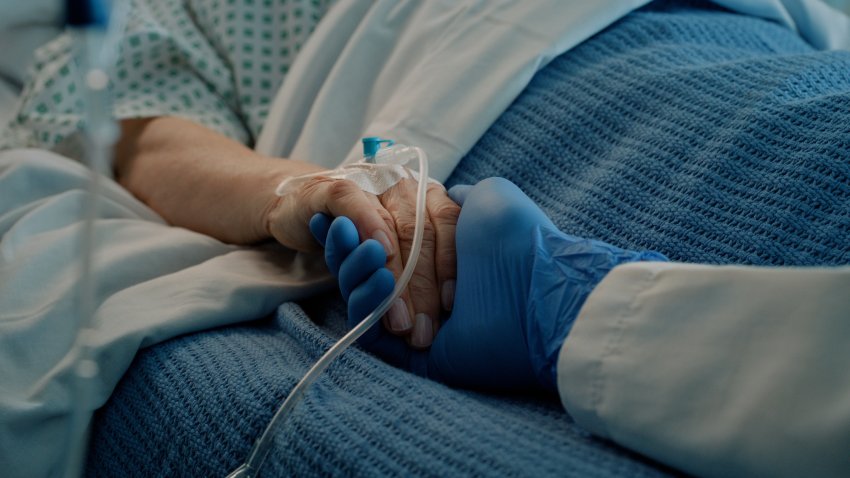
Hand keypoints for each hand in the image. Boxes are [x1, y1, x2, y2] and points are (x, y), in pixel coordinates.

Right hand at [269, 177, 459, 347]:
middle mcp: (402, 184)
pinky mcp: (332, 188)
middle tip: (420, 330)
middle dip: (422, 287)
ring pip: (390, 226)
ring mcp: (369, 183)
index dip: (451, 263)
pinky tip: (377, 255)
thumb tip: (450, 303)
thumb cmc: (357, 232)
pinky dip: (368, 226)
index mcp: (425, 194)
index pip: (449, 224)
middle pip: (421, 234)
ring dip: (395, 275)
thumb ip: (423, 260)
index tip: (450, 303)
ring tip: (398, 319)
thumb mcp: (395, 246)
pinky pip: (354, 205)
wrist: (300, 207)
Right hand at [314, 178, 666, 390]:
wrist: (536, 285)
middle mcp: (426, 286)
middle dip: (352, 246)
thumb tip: (446, 197)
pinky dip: (360, 297)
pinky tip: (372, 271)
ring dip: (352, 267)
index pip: (387, 240)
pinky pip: (366, 326)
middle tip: (342, 229)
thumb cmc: (515, 238)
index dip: (363, 227)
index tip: (343, 217)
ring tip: (363, 248)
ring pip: (363, 292)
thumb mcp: (487, 198)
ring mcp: (415, 318)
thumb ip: (459, 196)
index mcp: (441, 254)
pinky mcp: (407, 350)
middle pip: (370, 266)